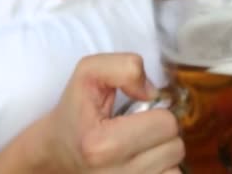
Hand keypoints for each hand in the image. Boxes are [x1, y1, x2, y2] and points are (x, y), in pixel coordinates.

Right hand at [31, 54, 183, 172]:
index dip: (156, 111)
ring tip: (139, 148)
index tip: (135, 114)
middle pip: (175, 147)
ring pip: (176, 166)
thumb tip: (154, 93)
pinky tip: (144, 163)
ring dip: (163, 154)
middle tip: (137, 130)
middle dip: (161, 133)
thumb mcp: (88, 73)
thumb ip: (123, 68)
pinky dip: (163, 170)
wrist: (55, 152)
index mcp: (102, 144)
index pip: (165, 123)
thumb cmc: (75, 111)